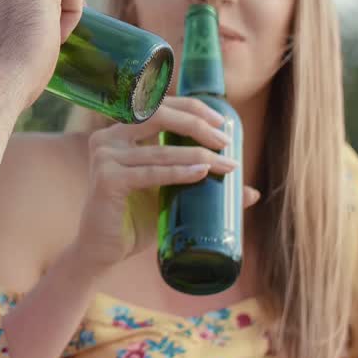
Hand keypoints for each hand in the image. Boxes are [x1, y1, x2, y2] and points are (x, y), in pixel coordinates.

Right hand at [67, 97, 260, 273]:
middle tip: (226, 141)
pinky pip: (152, 173)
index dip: (192, 108)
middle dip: (197, 125)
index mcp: (121, 132)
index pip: (160, 106)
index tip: (223, 122)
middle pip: (159, 116)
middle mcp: (109, 138)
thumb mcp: (171, 196)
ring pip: (161, 150)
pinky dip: (179, 172)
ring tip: (226, 165)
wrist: (104, 250)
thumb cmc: (136, 220)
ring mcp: (105, 157)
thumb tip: (253, 192)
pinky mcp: (107, 179)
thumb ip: (202, 187)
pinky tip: (202, 172)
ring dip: (198, 155)